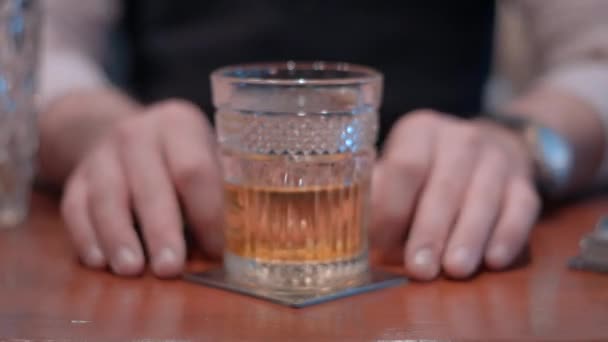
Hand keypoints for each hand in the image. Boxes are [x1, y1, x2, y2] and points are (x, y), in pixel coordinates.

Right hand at [60, 99, 222, 277]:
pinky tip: (99, 261)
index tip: (216, 249)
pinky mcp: (77, 178)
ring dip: (119, 237)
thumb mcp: (206, 157)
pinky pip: (75, 208)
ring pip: (108, 198)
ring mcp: (102, 154)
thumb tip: (238, 243)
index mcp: (179, 124)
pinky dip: (86, 237)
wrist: (128, 137)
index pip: (194, 171)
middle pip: (151, 186)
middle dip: (162, 231)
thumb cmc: (181, 157)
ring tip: (132, 270)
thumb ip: (220, 191)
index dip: (207, 214)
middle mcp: (137, 133)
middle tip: (170, 268)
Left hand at [371, 110, 540, 279]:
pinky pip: (522, 208)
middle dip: (430, 231)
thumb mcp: (399, 168)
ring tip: (455, 271)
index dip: (393, 210)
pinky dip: (509, 235)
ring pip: (483, 199)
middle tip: (420, 269)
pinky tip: (494, 261)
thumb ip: (378, 194)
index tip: (381, 245)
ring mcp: (497, 157)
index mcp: (419, 132)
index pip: (405, 169)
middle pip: (444, 187)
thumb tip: (348, 229)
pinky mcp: (524, 181)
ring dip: (469, 237)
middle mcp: (460, 138)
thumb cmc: (428, 170)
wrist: (489, 148)